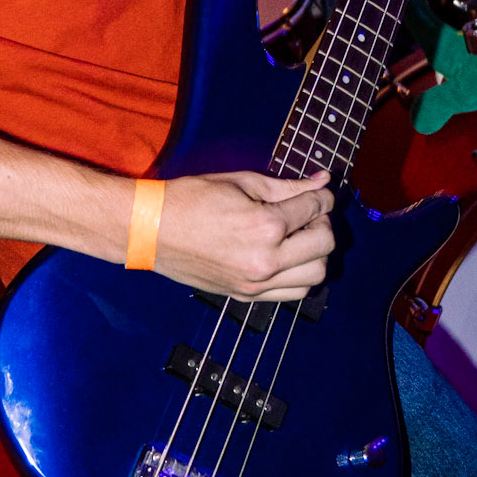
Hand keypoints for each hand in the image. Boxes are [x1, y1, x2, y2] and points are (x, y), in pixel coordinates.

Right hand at [151, 169, 333, 298]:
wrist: (151, 229)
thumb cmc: (190, 199)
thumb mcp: (240, 182)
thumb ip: (285, 186)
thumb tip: (321, 181)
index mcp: (266, 225)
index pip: (315, 209)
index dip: (322, 196)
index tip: (318, 192)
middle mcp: (266, 260)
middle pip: (325, 245)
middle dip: (323, 223)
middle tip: (309, 213)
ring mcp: (256, 282)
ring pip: (315, 276)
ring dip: (316, 254)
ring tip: (298, 237)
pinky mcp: (246, 295)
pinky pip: (292, 293)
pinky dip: (299, 275)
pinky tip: (285, 257)